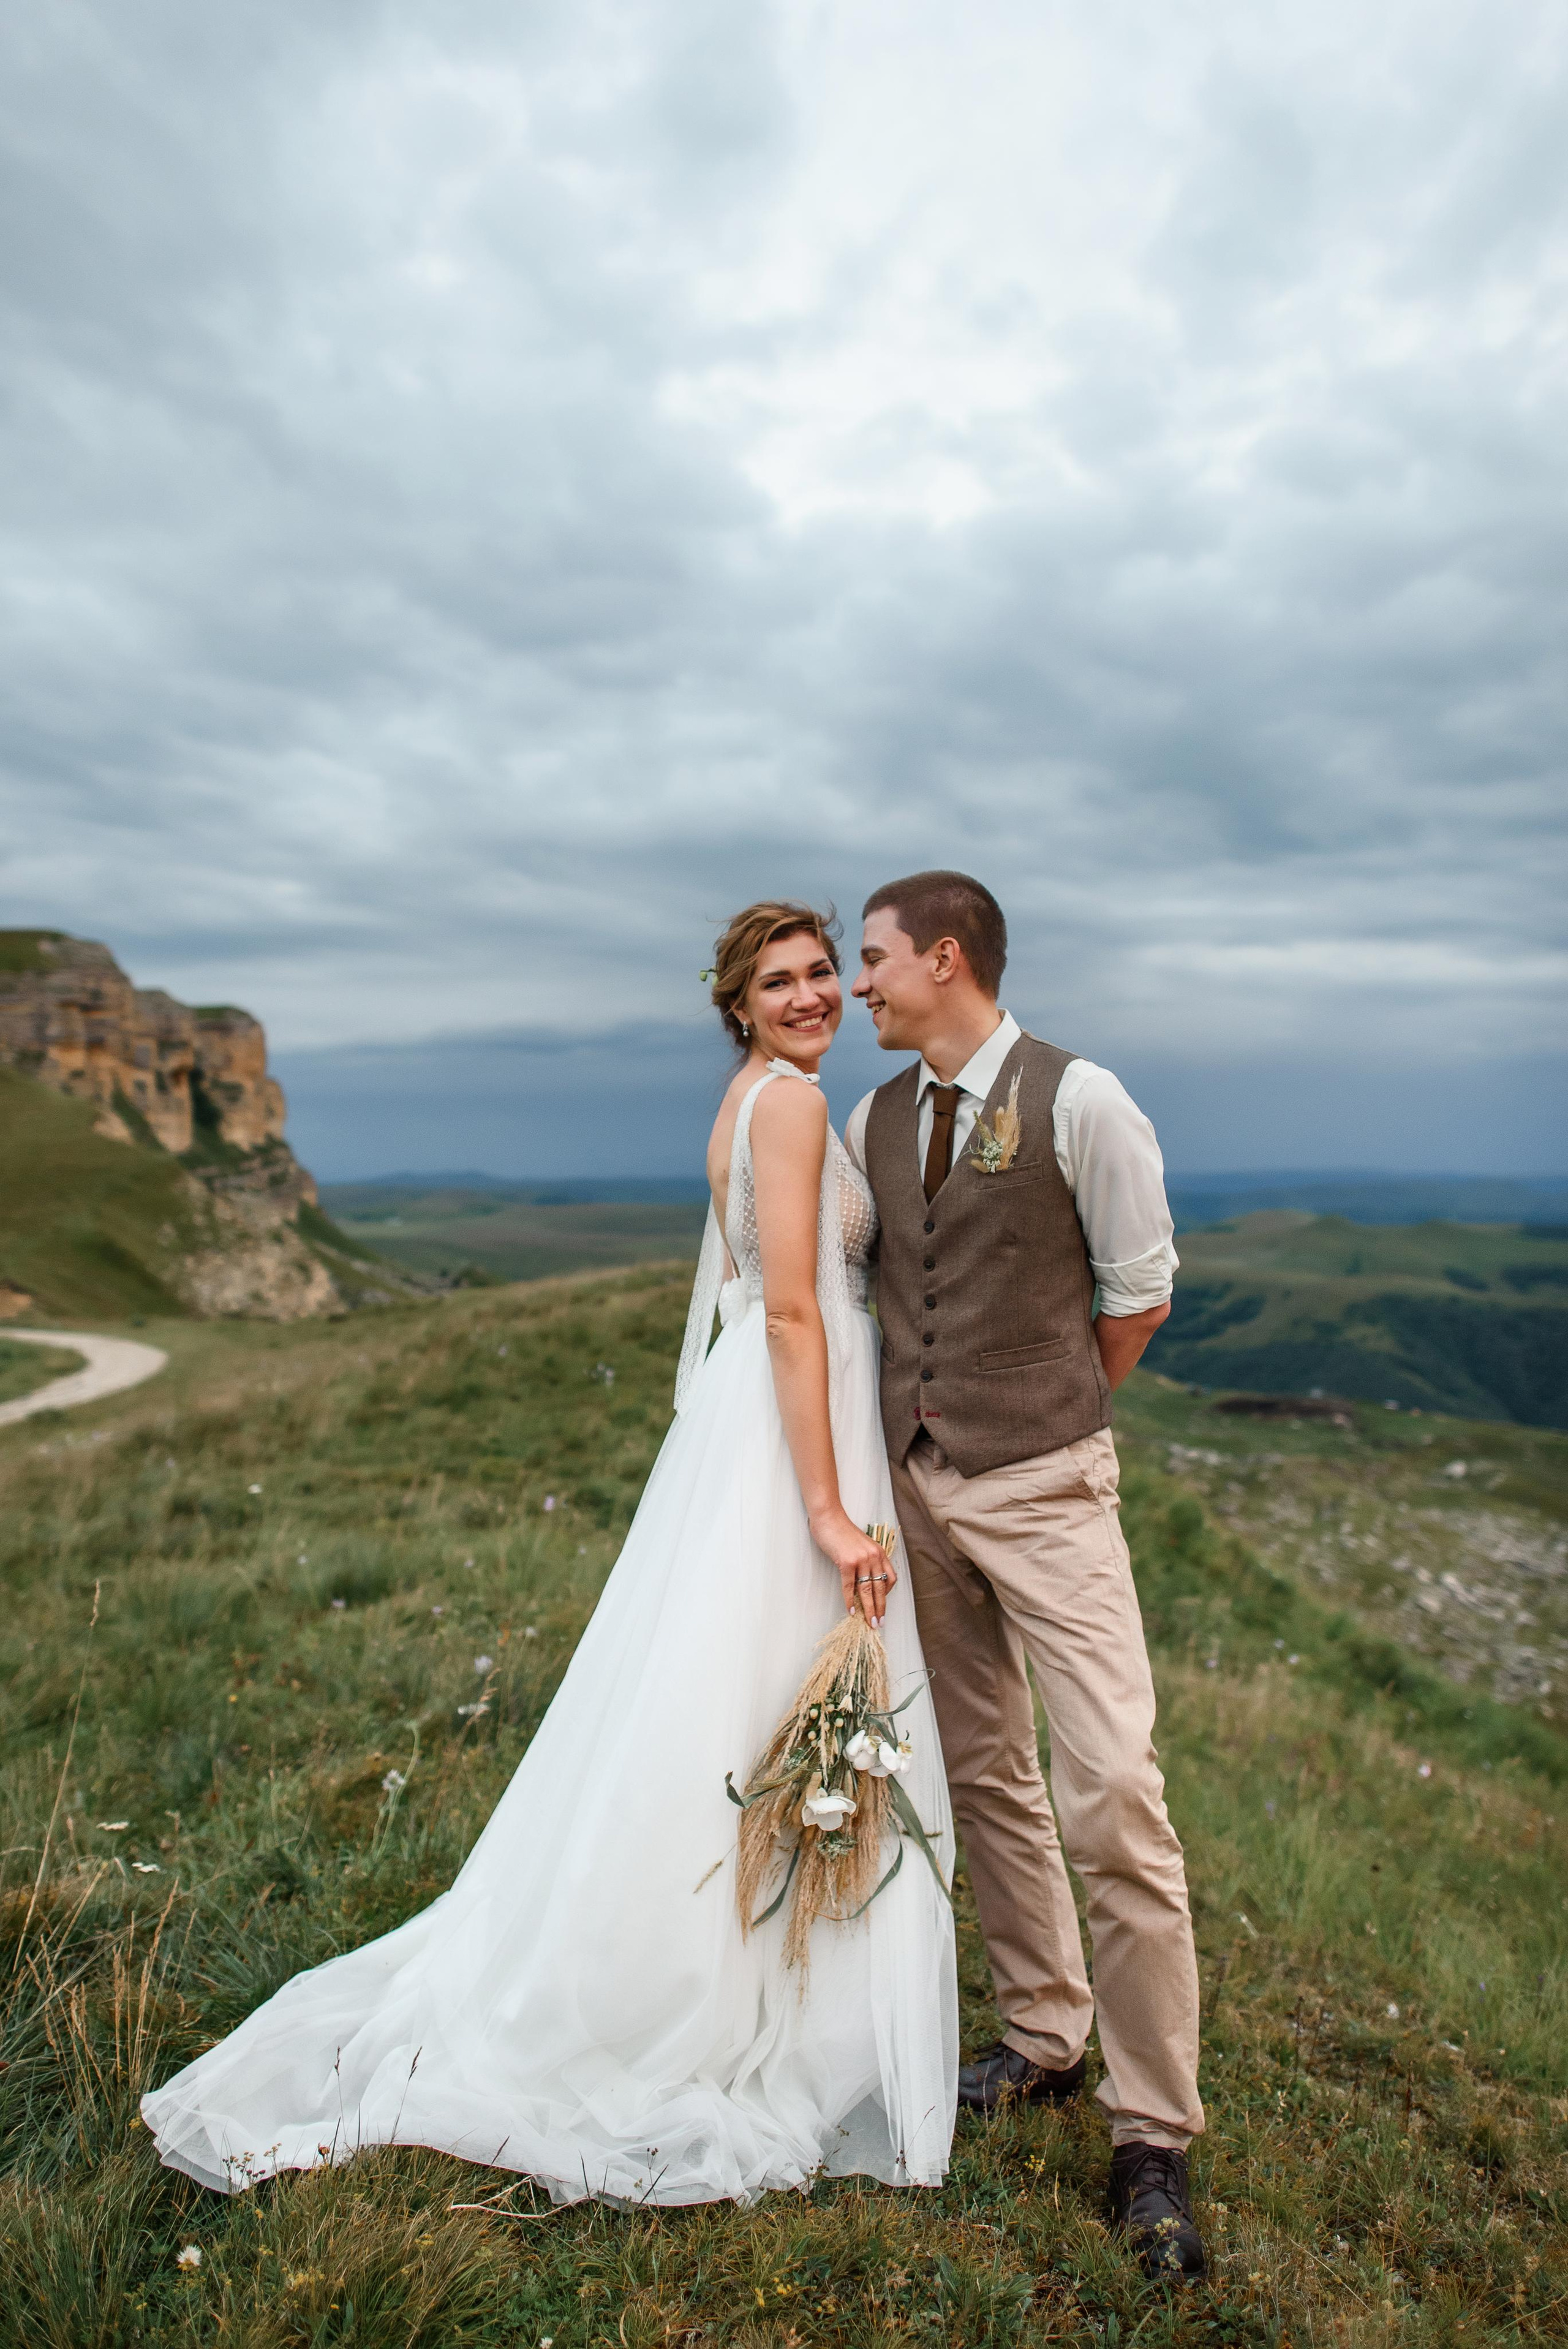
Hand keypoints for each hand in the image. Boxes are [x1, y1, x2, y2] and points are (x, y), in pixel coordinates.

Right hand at [810, 1510, 897, 1628]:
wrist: (829, 1519)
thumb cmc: (843, 1532)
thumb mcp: (862, 1545)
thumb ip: (867, 1560)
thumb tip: (865, 1582)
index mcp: (879, 1552)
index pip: (890, 1578)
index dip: (887, 1594)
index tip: (882, 1605)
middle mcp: (874, 1556)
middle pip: (880, 1588)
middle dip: (880, 1608)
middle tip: (879, 1622)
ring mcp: (861, 1560)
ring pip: (867, 1590)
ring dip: (869, 1609)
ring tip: (869, 1622)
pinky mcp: (846, 1563)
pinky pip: (849, 1586)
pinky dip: (850, 1601)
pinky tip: (851, 1610)